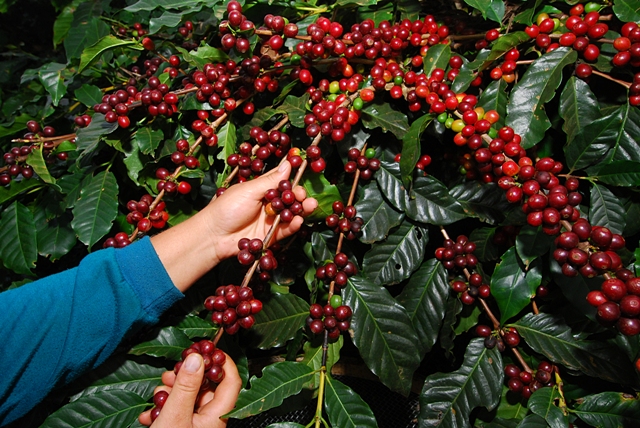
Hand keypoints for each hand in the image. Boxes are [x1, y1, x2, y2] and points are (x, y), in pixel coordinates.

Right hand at [139, 352, 241, 427]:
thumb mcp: (175, 416)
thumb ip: (186, 386)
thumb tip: (197, 357)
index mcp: (217, 417)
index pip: (231, 381)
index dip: (223, 362)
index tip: (208, 348)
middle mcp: (210, 421)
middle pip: (205, 387)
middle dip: (185, 377)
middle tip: (170, 374)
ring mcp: (195, 426)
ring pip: (187, 399)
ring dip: (169, 393)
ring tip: (156, 397)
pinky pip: (175, 413)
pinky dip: (162, 410)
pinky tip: (149, 416)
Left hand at [203, 160, 317, 263]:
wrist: (215, 235)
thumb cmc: (227, 208)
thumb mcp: (249, 190)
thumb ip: (271, 181)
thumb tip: (288, 164)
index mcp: (261, 188)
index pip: (281, 180)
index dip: (292, 177)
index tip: (303, 171)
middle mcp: (268, 203)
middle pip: (289, 198)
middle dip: (299, 195)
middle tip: (303, 195)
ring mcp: (270, 219)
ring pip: (291, 213)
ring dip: (302, 209)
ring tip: (310, 205)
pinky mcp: (271, 234)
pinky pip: (286, 229)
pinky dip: (294, 224)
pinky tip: (298, 220)